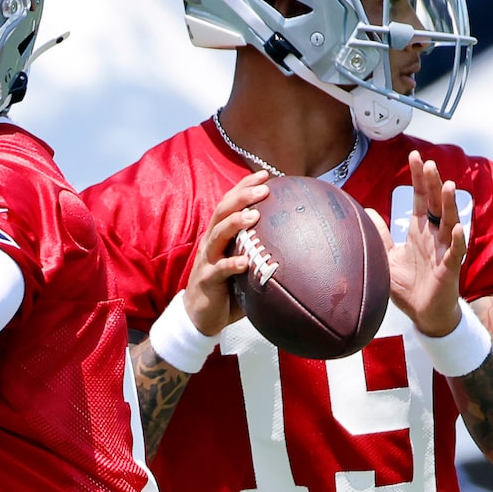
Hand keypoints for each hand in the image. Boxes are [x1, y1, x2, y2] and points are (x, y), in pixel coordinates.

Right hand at [183, 172, 271, 335]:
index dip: (244, 187)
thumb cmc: (226, 289)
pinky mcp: (207, 280)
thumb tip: (293, 245)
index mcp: (219, 235)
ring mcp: (207, 260)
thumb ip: (258, 253)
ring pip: (217, 234)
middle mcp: (211, 242)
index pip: (229, 203)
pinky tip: (245, 261)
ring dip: (235, 223)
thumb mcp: (243, 266)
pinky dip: (231, 264)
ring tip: (254, 216)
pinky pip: (219, 270)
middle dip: (242, 197)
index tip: (265, 174)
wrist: (199, 317)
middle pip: (223, 211)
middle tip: (264, 188)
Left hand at [365, 151, 465, 336]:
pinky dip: (458, 240)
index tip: (415, 156)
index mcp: (420, 230)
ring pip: (449, 222)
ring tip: (447, 186)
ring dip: (449, 205)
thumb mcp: (389, 257)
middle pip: (436, 204)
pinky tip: (459, 228)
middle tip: (429, 164)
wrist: (423, 313)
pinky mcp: (450, 269)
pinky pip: (456, 252)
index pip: (421, 198)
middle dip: (433, 184)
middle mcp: (434, 236)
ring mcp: (444, 250)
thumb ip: (381, 234)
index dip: (418, 178)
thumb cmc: (410, 286)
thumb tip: (367, 211)